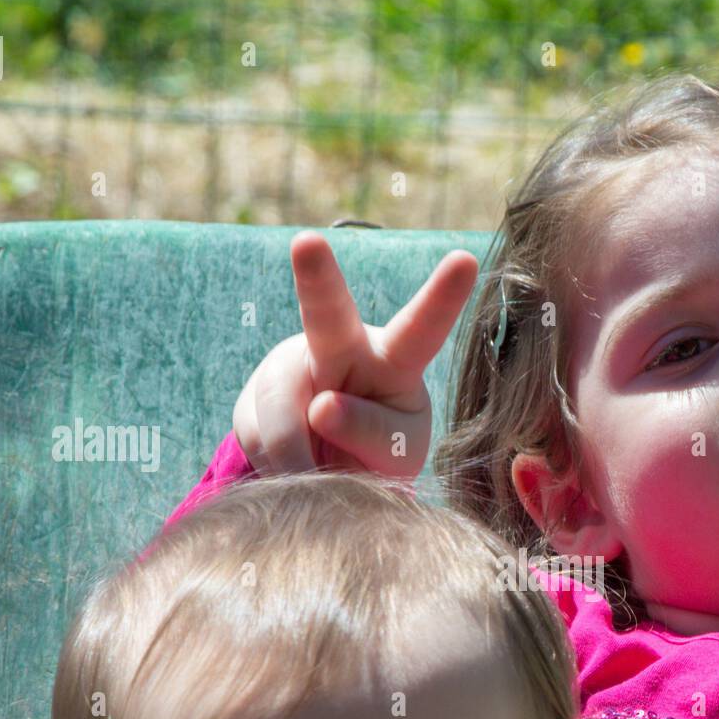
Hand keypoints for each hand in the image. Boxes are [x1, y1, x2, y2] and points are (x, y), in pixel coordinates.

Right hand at [232, 230, 478, 477]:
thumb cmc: (382, 449)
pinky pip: (258, 435)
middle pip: (327, 311)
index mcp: (395, 359)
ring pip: (283, 406)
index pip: (421, 330)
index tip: (465, 260)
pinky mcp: (253, 396)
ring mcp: (289, 366)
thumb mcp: (396, 452)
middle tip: (308, 242)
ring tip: (317, 476)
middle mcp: (340, 347)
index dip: (442, 298)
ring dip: (298, 456)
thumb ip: (373, 433)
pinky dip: (277, 467)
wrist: (327, 467)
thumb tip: (321, 408)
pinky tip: (293, 466)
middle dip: (316, 278)